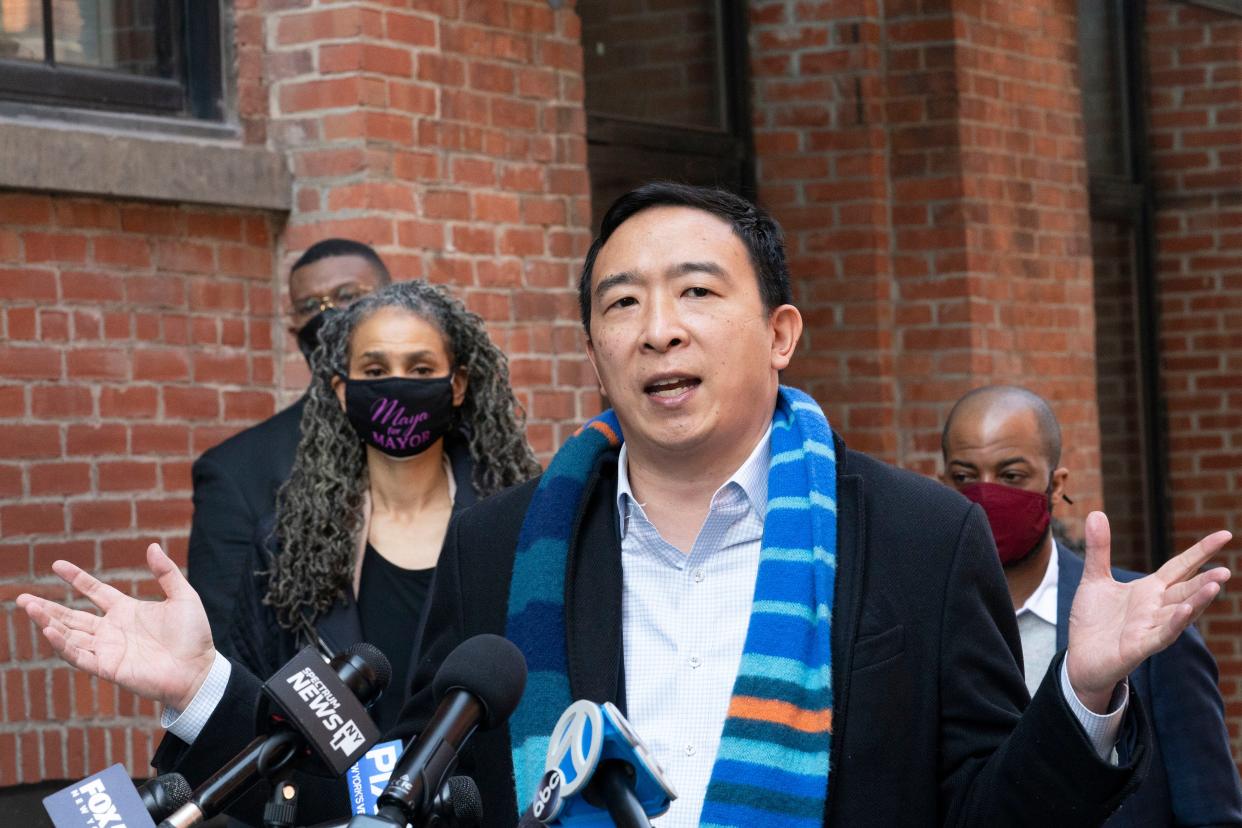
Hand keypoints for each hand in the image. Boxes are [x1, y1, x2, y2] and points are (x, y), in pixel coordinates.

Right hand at [16, 543, 216, 711]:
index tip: (56, 564)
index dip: (76, 578)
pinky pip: (79, 655)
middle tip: (21, 598)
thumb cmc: (193, 636)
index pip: (94, 591)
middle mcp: (112, 629)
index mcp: (127, 610)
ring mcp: (108, 649)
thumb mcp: (183, 596)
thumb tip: (151, 546)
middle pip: (72, 615)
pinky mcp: (108, 667)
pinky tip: (49, 630)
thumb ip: (166, 573)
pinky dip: (63, 644)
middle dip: (47, 607)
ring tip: (29, 608)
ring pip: (69, 634)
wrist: (198, 669)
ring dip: (48, 622)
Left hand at [1067, 511, 1230, 711]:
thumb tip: (1096, 512)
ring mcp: (1149, 628)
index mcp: (1148, 590)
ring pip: (1179, 612)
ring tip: (1216, 585)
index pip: (1180, 567)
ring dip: (1196, 601)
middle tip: (1225, 569)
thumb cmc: (1093, 621)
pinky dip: (1173, 623)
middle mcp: (1155, 608)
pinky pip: (1161, 634)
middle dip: (1205, 580)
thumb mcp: (1094, 579)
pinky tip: (1184, 611)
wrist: (1080, 658)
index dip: (1200, 552)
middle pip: (1185, 590)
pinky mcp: (1139, 647)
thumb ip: (1099, 549)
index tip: (1225, 535)